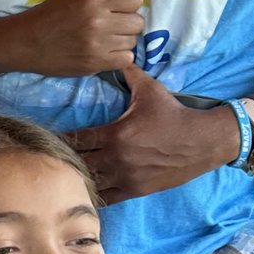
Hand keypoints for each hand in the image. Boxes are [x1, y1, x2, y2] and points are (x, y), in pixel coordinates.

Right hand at [2, 0, 144, 77]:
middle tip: (111, 24)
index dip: (127, 2)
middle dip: (126, 22)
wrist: (25, 43)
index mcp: (93, 1)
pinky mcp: (95, 64)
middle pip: (137, 22)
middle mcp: (98, 23)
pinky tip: (104, 51)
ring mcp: (97, 46)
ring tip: (105, 38)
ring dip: (122, 39)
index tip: (116, 7)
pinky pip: (126, 59)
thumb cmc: (49, 15)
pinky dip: (118, 56)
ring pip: (132, 41)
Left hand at [64, 70, 239, 203]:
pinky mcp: (135, 190)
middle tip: (53, 158)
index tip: (49, 139)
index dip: (61, 140)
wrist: (205, 141)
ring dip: (78, 178)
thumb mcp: (151, 90)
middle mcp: (116, 159)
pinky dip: (94, 194)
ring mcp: (125, 177)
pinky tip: (84, 190)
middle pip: (78, 163)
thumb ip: (129, 74)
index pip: (76, 139)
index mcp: (114, 134)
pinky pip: (107, 198)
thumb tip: (117, 55)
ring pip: (89, 183)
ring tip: (66, 175)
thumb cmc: (175, 114)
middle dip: (65, 160)